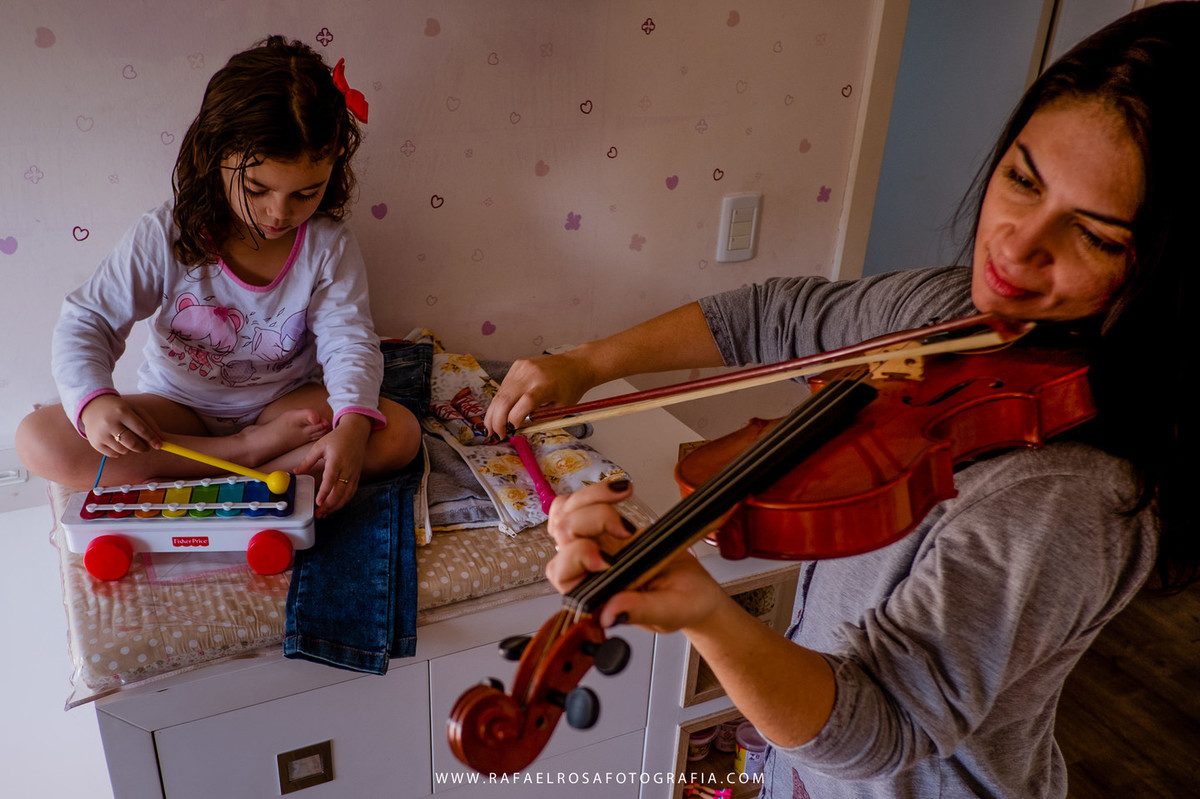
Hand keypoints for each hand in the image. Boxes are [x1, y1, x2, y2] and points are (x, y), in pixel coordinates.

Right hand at [80, 394, 163, 455]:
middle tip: (147, 447)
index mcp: (122, 412)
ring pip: (124, 450)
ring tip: (128, 439)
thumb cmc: (120, 409)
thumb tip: (162, 440)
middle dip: (143, 448)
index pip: (141, 429)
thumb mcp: (136, 410)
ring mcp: (100, 434)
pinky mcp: (95, 443)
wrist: (94, 406)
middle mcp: (110, 423)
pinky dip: (120, 452)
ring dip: (130, 448)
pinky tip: (117, 442)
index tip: (159, 445)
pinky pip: (114, 455)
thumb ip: (150, 424)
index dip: (152, 439)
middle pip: (132, 443)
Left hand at [295, 413, 370, 516]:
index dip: (325, 492)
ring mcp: (353, 474)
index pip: (331, 479)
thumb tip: (296, 471)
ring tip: (325, 513)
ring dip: (336, 506)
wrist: (356, 432)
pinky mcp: (357, 476)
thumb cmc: (337, 438)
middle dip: (329, 505)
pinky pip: (351, 492)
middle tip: (318, 513)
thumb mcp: (319, 446)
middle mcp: (347, 469)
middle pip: (340, 491)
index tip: (318, 502)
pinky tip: (335, 506)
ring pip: (346, 495)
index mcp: (336, 460)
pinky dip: (344, 502)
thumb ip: (307, 460)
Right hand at [484, 351, 595, 438]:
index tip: (511, 430)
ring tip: (492, 427)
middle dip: (496, 420)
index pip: (526, 402)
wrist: (575, 364)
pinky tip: (501, 411)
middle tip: (495, 435)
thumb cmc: (570, 388)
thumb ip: (539, 419)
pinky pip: (504, 386)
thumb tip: (517, 429)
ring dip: (494, 412)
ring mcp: (521, 368)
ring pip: (500, 393)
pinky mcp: (517, 365)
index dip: (514, 418)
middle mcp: (531, 374)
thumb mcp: (560, 409)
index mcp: (546, 386)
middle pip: (505, 399)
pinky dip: (500, 400)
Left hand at [545, 480, 726, 630]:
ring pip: (567, 513)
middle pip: (562, 533)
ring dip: (590, 498)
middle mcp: (587, 570)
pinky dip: (596, 492)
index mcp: (594, 596)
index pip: (563, 572)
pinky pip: (581, 504)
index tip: (609, 558)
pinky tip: (620, 492)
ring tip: (620, 496)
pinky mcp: (605, 530)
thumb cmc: (684, 606)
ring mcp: (594, 546)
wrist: (700, 592)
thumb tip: (609, 613)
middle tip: (627, 528)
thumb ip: (639, 611)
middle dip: (591, 520)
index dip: (579, 557)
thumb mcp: (669, 611)